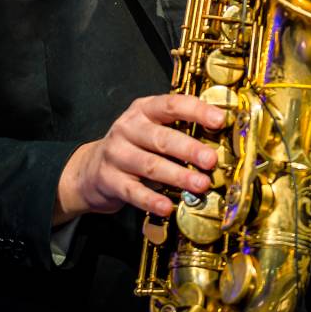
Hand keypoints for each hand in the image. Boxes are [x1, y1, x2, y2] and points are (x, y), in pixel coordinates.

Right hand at [54, 94, 226, 224]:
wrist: (90, 170)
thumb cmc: (134, 147)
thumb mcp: (152, 129)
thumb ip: (179, 130)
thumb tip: (220, 142)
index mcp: (144, 110)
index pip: (172, 104)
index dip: (197, 111)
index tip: (219, 120)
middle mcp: (128, 128)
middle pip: (161, 138)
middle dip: (189, 149)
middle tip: (211, 160)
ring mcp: (117, 154)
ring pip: (150, 165)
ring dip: (178, 175)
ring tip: (200, 184)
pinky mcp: (109, 180)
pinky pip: (133, 192)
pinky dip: (151, 200)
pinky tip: (167, 207)